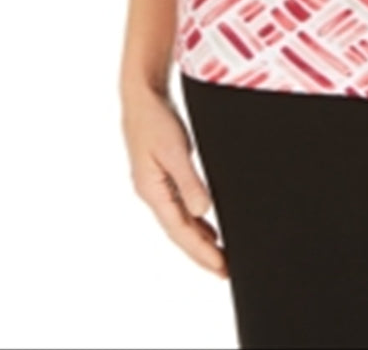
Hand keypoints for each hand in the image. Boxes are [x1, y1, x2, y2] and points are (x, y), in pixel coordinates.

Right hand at [121, 84, 227, 278]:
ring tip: (220, 256)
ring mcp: (156, 185)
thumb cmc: (156, 120)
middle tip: (225, 270)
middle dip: (202, 252)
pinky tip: (207, 225)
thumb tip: (202, 213)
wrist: (142, 96)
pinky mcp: (162, 175)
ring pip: (180, 221)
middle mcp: (152, 193)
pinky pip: (180, 206)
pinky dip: (195, 220)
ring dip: (200, 238)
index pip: (180, 231)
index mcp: (152, 191)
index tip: (220, 266)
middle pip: (180, 232)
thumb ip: (189, 182)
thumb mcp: (175, 150)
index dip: (201, 251)